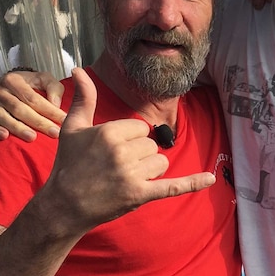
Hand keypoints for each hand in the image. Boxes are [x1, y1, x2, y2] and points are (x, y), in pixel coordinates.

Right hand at [0, 71, 66, 141]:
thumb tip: (55, 104)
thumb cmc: (30, 84)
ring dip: (18, 129)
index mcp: (14, 80)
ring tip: (32, 137)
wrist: (11, 86)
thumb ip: (53, 88)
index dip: (49, 110)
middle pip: (20, 109)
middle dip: (38, 122)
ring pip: (4, 117)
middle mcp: (0, 91)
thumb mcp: (44, 79)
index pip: (33, 98)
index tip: (64, 120)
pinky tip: (5, 136)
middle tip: (54, 132)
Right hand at [42, 68, 215, 231]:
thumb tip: (79, 70)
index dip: (129, 139)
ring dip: (149, 171)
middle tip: (114, 168)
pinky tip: (211, 179)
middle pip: (152, 144)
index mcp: (109, 132)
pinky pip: (173, 186)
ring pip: (161, 162)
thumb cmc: (68, 164)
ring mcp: (132, 174)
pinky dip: (193, 183)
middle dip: (139, 155)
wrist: (63, 206)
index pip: (141, 128)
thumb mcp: (72, 128)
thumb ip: (84, 98)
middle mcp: (122, 151)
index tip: (110, 151)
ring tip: (123, 179)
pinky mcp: (140, 194)